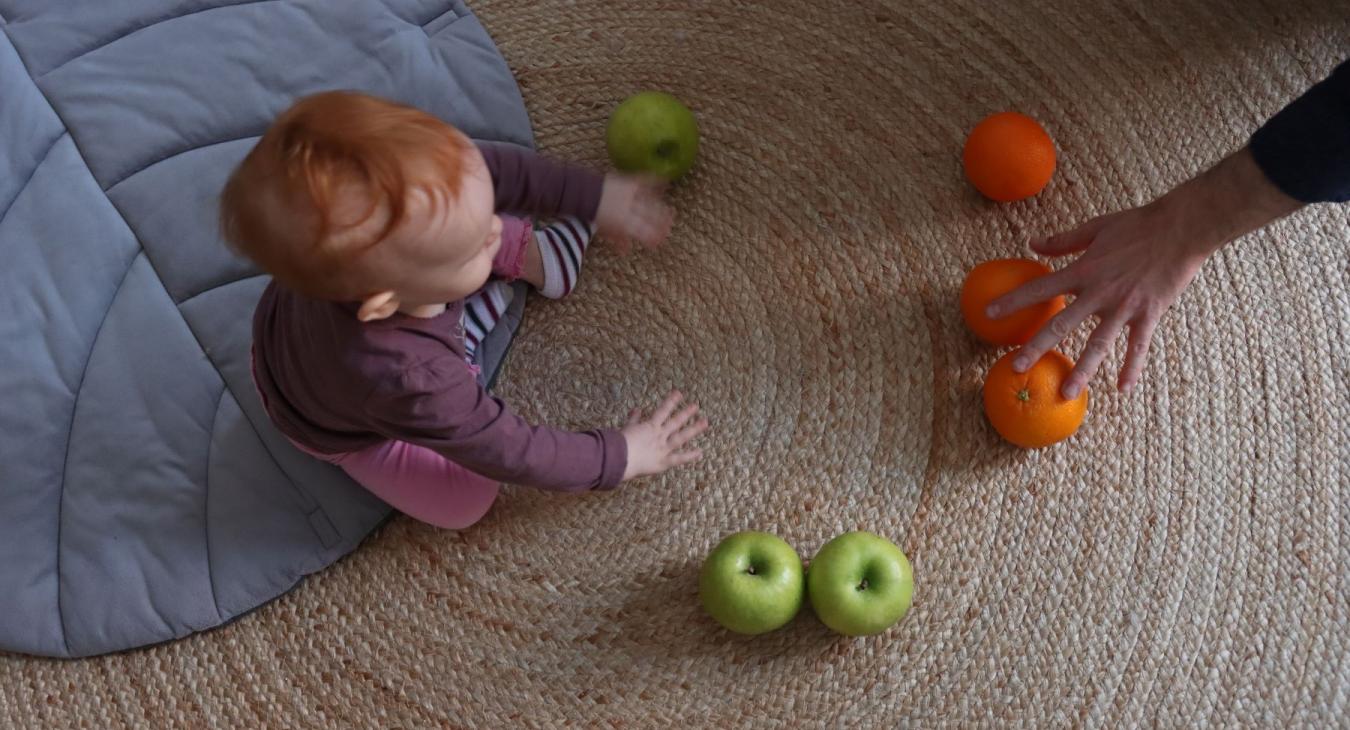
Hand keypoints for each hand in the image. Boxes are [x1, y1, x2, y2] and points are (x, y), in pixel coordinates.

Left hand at [596, 173, 674, 250]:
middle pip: (651, 218)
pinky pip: (646, 181)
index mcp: (624, 224)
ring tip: (671, 212)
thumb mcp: (605, 230)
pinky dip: (657, 182)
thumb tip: (626, 252)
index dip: (654, 237)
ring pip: (652, 202)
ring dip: (662, 208)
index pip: (645, 232)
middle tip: (670, 227)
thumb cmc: (594, 214)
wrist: (584, 194)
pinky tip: (666, 182)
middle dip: (662, 224)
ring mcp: (631, 195)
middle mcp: (630, 210)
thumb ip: (618, 240)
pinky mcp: (629, 182)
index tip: (661, 241)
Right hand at [620, 391, 708, 480]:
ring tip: (705, 422)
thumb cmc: (619, 443)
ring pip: (681, 437)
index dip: (671, 401)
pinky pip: (678, 458)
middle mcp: (659, 435)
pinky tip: (700, 452)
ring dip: (693, 429)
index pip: (663, 410)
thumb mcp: (626, 428)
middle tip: (696, 406)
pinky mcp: (663, 461)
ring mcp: (662, 448)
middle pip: (675, 422)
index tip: (679, 393)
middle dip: (686, 413)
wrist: (619, 457)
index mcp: (650, 426)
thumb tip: (636, 409)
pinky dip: (689, 456)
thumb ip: (634, 420)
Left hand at [988, 147, 1300, 397]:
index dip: (1013, 301)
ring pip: (1098, 344)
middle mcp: (1099, 292)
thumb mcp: (1096, 227)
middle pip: (1062, 325)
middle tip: (1016, 368)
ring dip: (1082, 370)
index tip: (989, 314)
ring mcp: (1124, 306)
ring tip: (1066, 392)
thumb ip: (1063, 240)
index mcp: (1083, 270)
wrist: (1183, 228)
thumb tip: (1033, 243)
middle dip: (1037, 347)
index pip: (1040, 288)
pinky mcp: (1149, 314)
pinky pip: (1138, 346)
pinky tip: (1122, 389)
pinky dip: (1131, 367)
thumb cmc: (1139, 225)